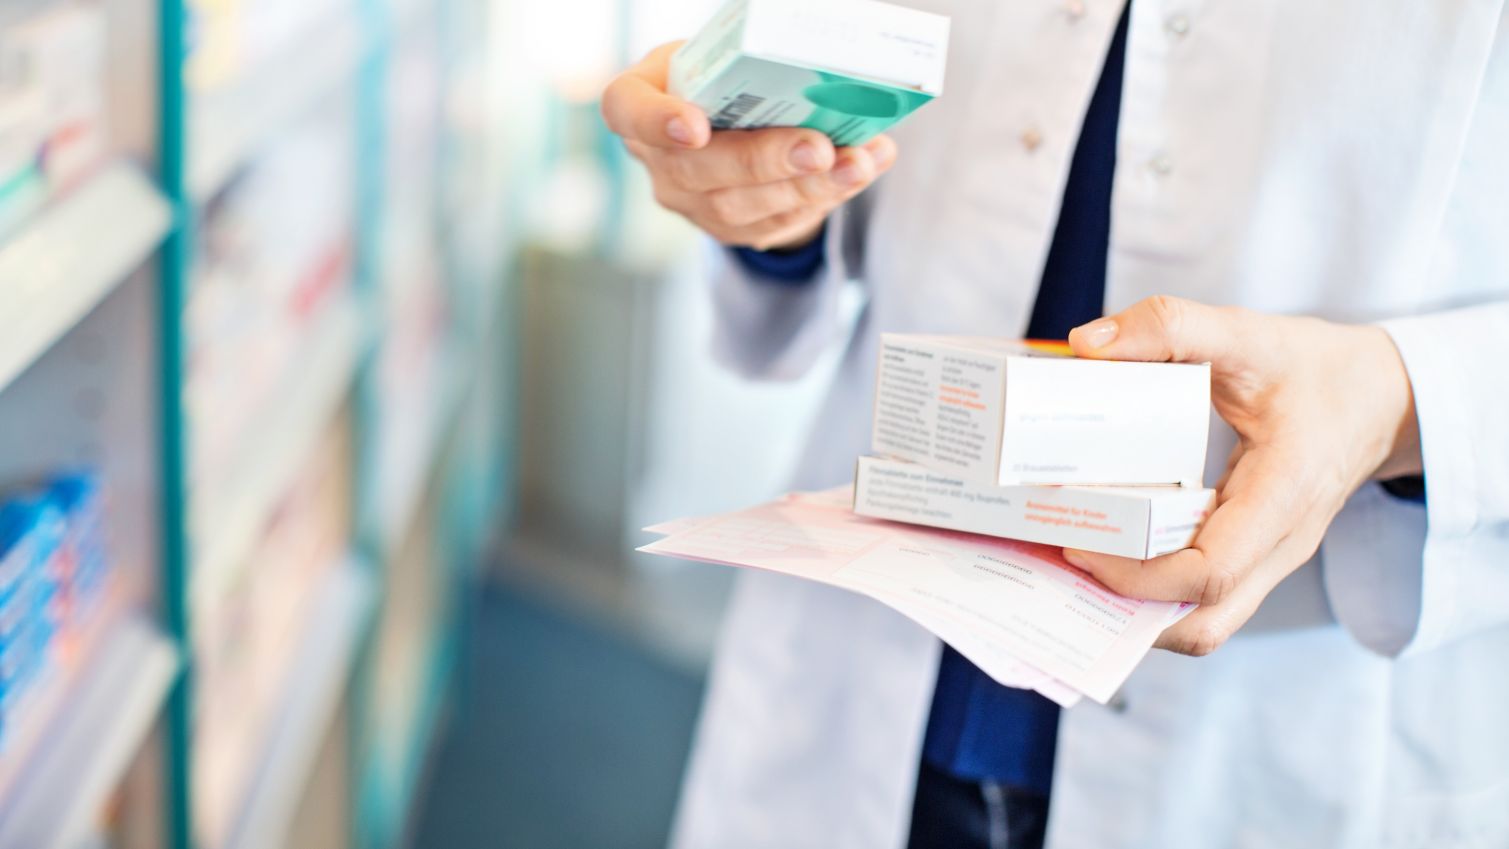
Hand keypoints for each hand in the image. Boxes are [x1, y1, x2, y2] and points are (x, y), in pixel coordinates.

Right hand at [601, 42, 896, 250]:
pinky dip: (826, 195)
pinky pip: (776, 222)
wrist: (731, 126)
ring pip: (743, 206)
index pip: (625, 110)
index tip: (695, 128)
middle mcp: (657, 159)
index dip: (656, 122)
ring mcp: (691, 202)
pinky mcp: (730, 229)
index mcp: (640, 99)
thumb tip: (826, 66)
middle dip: (765, 161)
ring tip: (857, 163)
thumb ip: (751, 59)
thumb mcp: (722, 55)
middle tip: (818, 149)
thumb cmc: (724, 78)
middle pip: (698, 169)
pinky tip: (862, 171)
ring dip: (809, 186)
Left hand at [1063, 296, 1422, 655]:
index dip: (1136, 574)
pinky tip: (1107, 555)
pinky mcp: (1254, 557)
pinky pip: (1203, 597)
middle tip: (1062, 562)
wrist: (1380, 398)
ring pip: (1204, 621)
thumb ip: (1172, 327)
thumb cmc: (1315, 369)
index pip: (1210, 571)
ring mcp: (1270, 559)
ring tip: (1074, 568)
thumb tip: (1087, 345)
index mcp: (1285, 495)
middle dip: (1126, 610)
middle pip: (1204, 622)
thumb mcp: (1248, 333)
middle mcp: (1281, 545)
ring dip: (1137, 610)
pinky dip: (1153, 592)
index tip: (1078, 543)